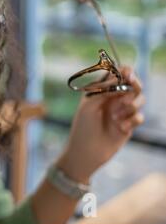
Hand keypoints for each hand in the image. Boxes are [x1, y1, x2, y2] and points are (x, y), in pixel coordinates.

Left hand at [57, 66, 144, 182]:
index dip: (126, 72)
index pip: (118, 74)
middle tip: (126, 95)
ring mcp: (122, 111)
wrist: (86, 152)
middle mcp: (113, 98)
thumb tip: (120, 77)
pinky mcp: (129, 124)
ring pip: (139, 99)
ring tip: (116, 117)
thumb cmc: (83, 127)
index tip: (128, 75)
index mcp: (101, 90)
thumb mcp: (89, 104)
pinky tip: (120, 128)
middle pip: (133, 84)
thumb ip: (103, 89)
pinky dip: (132, 120)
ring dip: (130, 106)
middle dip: (134, 86)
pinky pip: (140, 116)